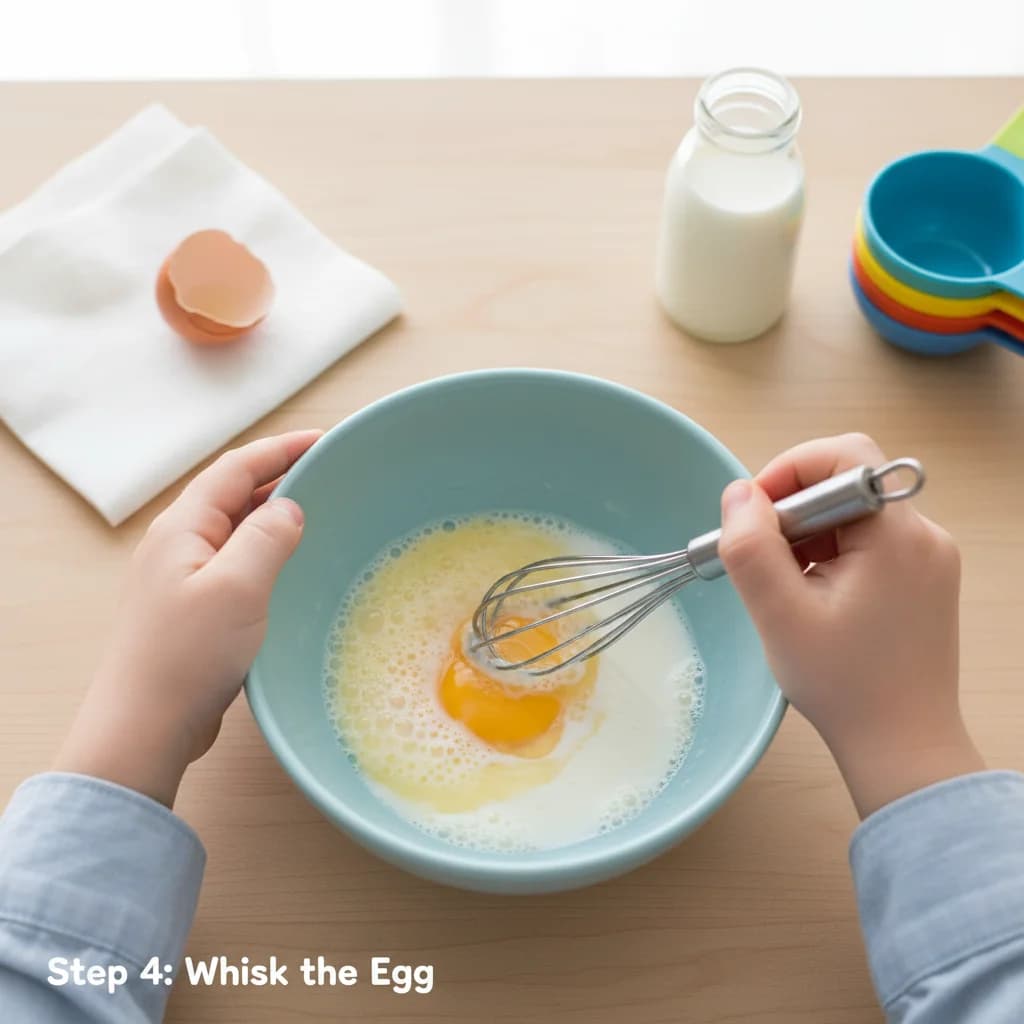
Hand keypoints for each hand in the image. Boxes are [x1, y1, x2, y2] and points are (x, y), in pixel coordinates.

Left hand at [55, 430, 321, 806]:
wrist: (145, 726)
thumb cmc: (186, 655)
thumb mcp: (238, 587)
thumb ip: (268, 537)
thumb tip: (290, 508)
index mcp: (183, 528)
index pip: (236, 469)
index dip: (281, 449)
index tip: (324, 440)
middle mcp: (178, 546)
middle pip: (233, 495)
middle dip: (280, 478)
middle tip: (328, 475)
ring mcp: (183, 579)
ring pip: (235, 531)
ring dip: (273, 517)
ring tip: (318, 516)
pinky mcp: (193, 611)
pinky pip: (235, 565)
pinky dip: (266, 554)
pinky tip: (290, 571)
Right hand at [717, 433, 983, 817]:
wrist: (902, 747)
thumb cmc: (845, 686)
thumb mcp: (779, 614)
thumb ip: (751, 546)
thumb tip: (738, 494)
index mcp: (898, 536)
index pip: (844, 455)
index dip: (789, 470)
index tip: (754, 515)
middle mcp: (924, 537)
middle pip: (845, 485)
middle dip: (792, 512)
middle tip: (763, 561)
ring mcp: (929, 559)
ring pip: (852, 515)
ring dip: (808, 537)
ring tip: (786, 590)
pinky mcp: (922, 580)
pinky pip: (867, 543)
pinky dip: (830, 556)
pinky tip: (812, 598)